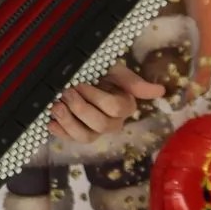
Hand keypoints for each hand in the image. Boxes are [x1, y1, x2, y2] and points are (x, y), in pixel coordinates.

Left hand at [48, 62, 164, 142]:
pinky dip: (59, 131)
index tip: (80, 82)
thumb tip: (160, 91)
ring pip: (86, 137)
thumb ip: (133, 81)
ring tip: (56, 107)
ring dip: (69, 122)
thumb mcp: (114, 70)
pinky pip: (70, 140)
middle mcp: (112, 123)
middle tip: (66, 92)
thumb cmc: (99, 71)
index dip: (96, 97)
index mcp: (124, 106)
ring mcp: (94, 131)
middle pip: (100, 124)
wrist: (78, 74)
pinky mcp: (76, 134)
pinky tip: (50, 121)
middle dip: (81, 108)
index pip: (115, 108)